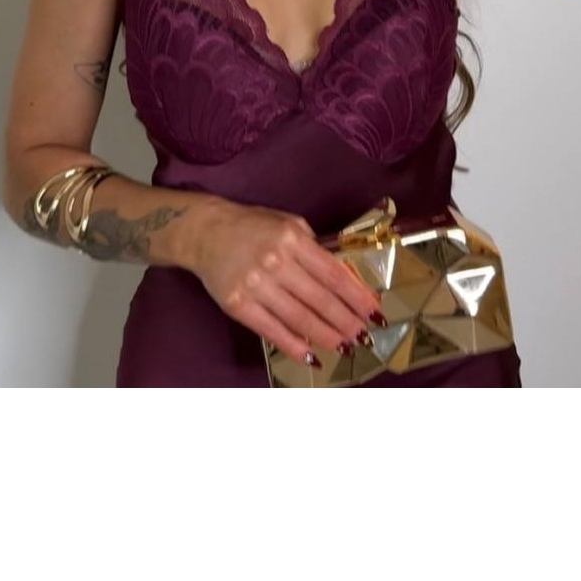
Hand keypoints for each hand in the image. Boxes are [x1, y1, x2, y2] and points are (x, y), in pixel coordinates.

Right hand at [191, 200, 382, 365]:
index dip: (356, 296)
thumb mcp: (288, 224)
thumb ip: (313, 248)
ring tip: (345, 347)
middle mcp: (275, 262)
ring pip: (299, 318)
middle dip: (347, 321)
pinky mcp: (238, 305)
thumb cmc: (253, 226)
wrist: (206, 233)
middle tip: (364, 337)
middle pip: (320, 299)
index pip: (332, 273)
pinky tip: (312, 356)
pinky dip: (294, 346)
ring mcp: (255, 285)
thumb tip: (344, 279)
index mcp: (292, 239)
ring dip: (327, 336)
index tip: (374, 311)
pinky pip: (272, 330)